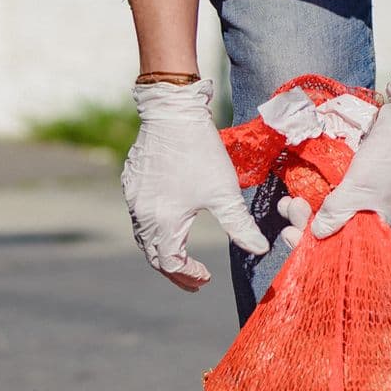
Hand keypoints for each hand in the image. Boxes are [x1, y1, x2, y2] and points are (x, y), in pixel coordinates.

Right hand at [122, 78, 270, 290]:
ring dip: (162, 251)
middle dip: (174, 270)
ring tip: (181, 256)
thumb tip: (260, 250)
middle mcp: (142, 215)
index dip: (188, 275)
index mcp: (163, 221)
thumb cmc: (200, 151)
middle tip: (193, 278)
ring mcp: (132, 199)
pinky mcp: (130, 184)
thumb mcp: (224, 192)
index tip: (205, 278)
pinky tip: (168, 224)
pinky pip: (138, 217)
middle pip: (153, 255)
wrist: (172, 113)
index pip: (171, 263)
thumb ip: (240, 225)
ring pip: (144, 237)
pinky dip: (153, 230)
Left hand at [276, 76, 390, 248]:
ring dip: (302, 205)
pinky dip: (310, 188)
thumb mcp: (358, 191)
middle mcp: (363, 213)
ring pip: (322, 208)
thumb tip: (316, 234)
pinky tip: (294, 184)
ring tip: (287, 199)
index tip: (291, 234)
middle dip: (303, 221)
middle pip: (326, 227)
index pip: (339, 246)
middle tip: (291, 206)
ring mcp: (355, 193)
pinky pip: (325, 187)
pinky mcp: (349, 175)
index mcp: (373, 225)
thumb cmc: (388, 160)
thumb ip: (336, 213)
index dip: (312, 244)